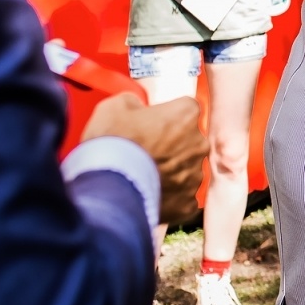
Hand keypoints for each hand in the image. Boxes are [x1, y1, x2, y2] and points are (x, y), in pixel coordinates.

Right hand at [83, 94, 208, 226]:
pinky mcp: (187, 202)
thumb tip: (136, 106)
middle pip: (190, 140)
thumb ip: (134, 101)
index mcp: (186, 115)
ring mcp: (195, 175)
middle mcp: (198, 143)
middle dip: (172, 145)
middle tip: (146, 152)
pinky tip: (151, 195)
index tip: (152, 125)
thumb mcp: (115, 106)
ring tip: (144, 175)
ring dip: (171, 172)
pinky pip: (183, 197)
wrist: (106, 186)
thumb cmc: (112, 142)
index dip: (167, 116)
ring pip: (187, 169)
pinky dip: (170, 197)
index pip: (186, 109)